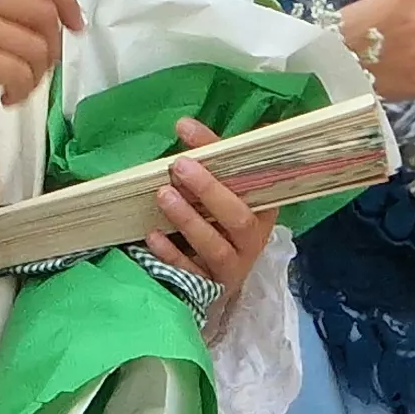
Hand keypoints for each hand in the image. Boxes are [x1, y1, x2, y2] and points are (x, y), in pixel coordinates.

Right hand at [0, 0, 80, 128]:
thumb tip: (46, 24)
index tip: (75, 26)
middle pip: (44, 11)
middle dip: (53, 46)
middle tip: (37, 71)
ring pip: (37, 45)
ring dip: (36, 75)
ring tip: (15, 89)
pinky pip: (21, 72)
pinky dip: (21, 91)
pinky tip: (3, 101)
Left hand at [149, 119, 281, 300]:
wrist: (223, 279)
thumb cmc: (222, 225)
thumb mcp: (224, 195)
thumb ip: (212, 165)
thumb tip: (187, 125)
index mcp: (262, 209)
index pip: (248, 177)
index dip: (220, 152)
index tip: (187, 128)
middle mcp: (252, 239)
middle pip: (238, 217)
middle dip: (209, 190)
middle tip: (180, 164)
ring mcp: (232, 267)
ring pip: (215, 246)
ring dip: (189, 220)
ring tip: (163, 194)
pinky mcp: (210, 288)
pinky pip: (191, 273)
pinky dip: (171, 254)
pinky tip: (152, 235)